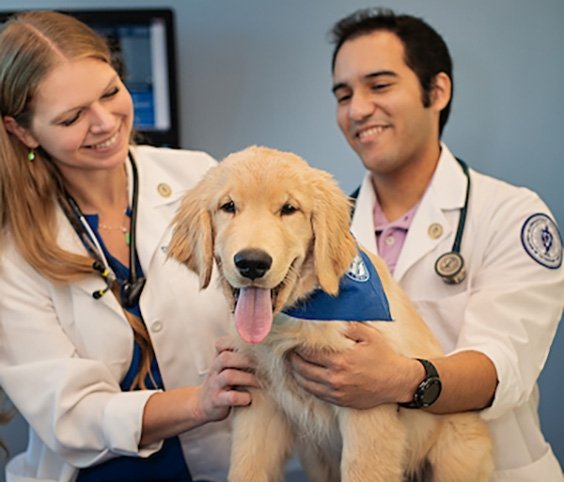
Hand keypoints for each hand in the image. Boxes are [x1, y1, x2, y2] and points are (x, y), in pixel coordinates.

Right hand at [194, 336, 258, 422]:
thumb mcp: (228, 366)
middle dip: (247, 360)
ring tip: (261, 382)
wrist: (203, 404)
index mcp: (218, 358)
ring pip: (229, 376)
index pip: (222, 343)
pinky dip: (242, 397)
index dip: (237, 343)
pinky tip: (250, 398)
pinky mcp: (216, 401)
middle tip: (265, 365)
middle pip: (226, 357)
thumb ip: (241, 355)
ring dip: (248, 378)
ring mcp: (214, 385)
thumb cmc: (224, 382)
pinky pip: (229, 397)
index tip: (256, 346)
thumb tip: (269, 345)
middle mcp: (215, 369)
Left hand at [289, 322, 420, 408]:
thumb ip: (348, 327)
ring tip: (294, 362)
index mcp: (340, 359)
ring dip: (296, 371)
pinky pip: (315, 393)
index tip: (294, 339)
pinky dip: (305, 384)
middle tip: (290, 350)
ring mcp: (336, 392)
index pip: (308, 352)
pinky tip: (304, 376)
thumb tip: (329, 319)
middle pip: (302, 367)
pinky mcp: (339, 401)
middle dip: (293, 357)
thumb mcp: (369, 335)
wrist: (398, 382)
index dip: (298, 345)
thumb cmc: (383, 356)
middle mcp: (335, 377)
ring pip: (305, 382)